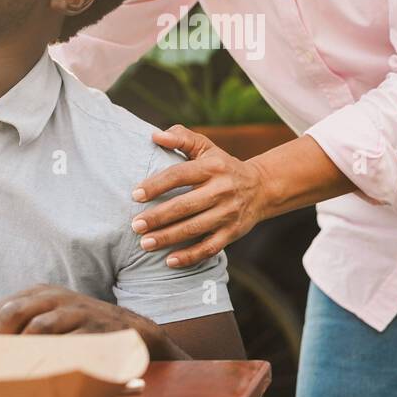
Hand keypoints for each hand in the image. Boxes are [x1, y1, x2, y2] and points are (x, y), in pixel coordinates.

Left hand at [0, 284, 182, 358]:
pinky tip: (39, 372)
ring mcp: (76, 312)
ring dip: (19, 352)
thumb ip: (25, 326)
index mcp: (42, 293)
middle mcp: (57, 298)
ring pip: (37, 328)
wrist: (134, 332)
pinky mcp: (94, 330)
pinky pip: (65, 344)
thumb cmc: (84, 329)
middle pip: (14, 312)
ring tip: (8, 371)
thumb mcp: (55, 318)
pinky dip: (48, 359)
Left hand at [131, 125, 269, 267]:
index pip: (180, 175)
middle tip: (135, 225)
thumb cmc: (223, 166)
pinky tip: (169, 261)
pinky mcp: (233, 232)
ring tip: (144, 243)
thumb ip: (182, 138)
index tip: (135, 195)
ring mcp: (228, 213)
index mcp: (212, 167)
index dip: (156, 185)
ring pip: (194, 228)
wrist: (261, 188)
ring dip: (168, 238)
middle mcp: (222, 190)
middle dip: (158, 217)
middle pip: (185, 206)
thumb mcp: (206, 148)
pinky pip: (209, 248)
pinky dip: (190, 256)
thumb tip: (156, 136)